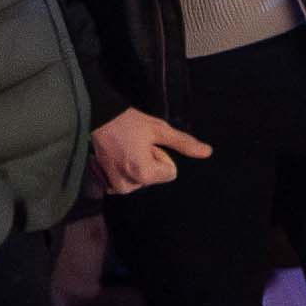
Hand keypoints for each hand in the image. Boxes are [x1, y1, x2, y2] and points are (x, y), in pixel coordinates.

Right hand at [91, 109, 210, 194]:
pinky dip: (126, 170)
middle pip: (156, 177)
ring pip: (143, 179)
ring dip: (137, 165)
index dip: (161, 155)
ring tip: (126, 148)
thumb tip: (207, 153)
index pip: (170, 172)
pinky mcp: (107, 185)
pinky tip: (118, 155)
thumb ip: (184, 144)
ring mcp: (116, 187)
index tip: (147, 144)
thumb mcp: (160, 129)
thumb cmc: (129, 122)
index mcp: (144, 174)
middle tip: (135, 145)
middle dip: (149, 161)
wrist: (97, 117)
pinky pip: (129, 181)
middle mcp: (129, 186)